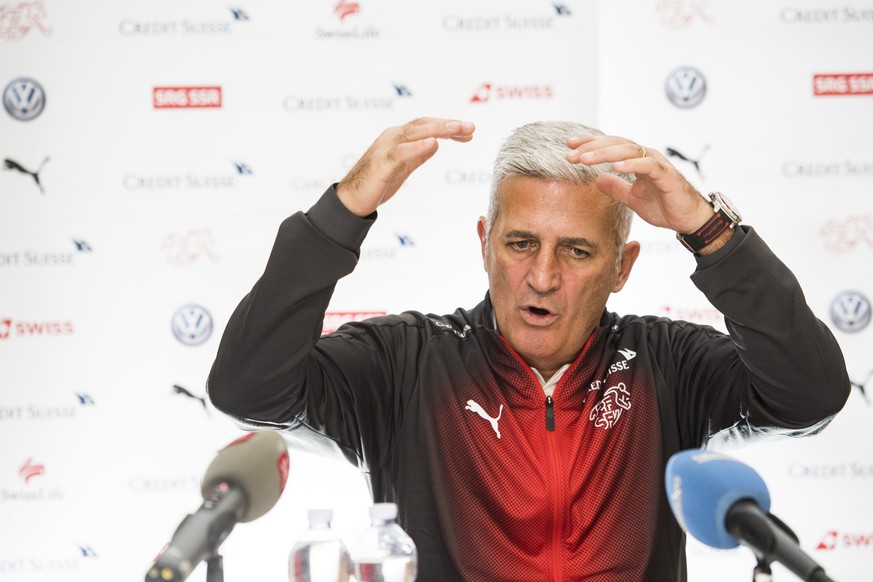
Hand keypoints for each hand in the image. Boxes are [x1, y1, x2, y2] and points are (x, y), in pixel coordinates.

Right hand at [337, 117, 474, 216]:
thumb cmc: (376, 183)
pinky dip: (417, 146)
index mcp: (398, 137)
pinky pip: (401, 152)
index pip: (427, 126)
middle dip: (449, 125)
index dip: (448, 127)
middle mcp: (392, 137)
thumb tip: (436, 144)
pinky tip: (434, 143)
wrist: (351, 200)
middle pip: (424, 124)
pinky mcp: (382, 163)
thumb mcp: (403, 167)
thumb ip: (418, 155)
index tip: (469, 133)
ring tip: (458, 129)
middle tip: (471, 127)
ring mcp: (386, 148)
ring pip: (415, 132)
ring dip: (439, 129)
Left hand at [565, 135, 712, 233]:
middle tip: (570, 154)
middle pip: (616, 144)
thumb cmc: (664, 206)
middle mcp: (647, 157)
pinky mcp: (666, 175)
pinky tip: (615, 166)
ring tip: (585, 159)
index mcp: (637, 160)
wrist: (689, 220)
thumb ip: (616, 188)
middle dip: (591, 148)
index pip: (611, 146)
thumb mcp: (632, 198)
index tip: (569, 146)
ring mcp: (657, 164)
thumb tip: (597, 180)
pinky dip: (631, 164)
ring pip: (629, 150)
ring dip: (605, 153)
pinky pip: (647, 165)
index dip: (590, 144)